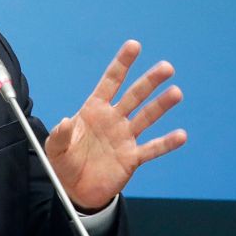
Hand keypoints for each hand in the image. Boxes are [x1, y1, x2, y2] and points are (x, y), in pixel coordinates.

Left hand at [46, 40, 186, 210]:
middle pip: (135, 95)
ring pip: (147, 117)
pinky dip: (166, 143)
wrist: (76, 190)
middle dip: (150, 81)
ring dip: (161, 105)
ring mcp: (125, 137)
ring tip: (176, 93)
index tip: (134, 45)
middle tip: (166, 67)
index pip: (111, 81)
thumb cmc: (64, 163)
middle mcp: (114, 119)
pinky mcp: (132, 158)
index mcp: (94, 110)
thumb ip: (59, 136)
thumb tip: (65, 122)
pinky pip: (152, 149)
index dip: (122, 64)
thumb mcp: (54, 149)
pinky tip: (181, 135)